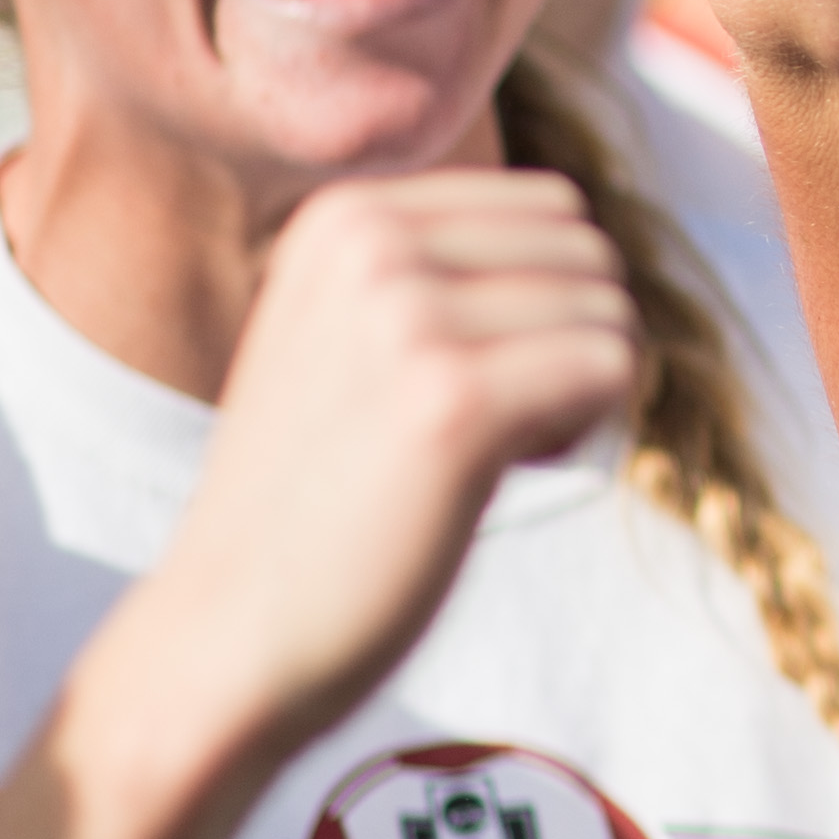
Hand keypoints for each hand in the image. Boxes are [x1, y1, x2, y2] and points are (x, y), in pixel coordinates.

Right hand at [162, 174, 635, 748]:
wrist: (227, 632)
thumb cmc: (317, 498)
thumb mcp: (352, 336)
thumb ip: (445, 272)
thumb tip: (598, 245)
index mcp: (345, 217)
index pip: (552, 206)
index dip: (549, 300)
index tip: (471, 374)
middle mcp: (369, 243)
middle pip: (590, 254)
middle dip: (574, 339)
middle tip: (492, 423)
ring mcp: (406, 317)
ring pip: (610, 314)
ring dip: (579, 393)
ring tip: (485, 452)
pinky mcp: (451, 401)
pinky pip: (611, 370)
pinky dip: (588, 432)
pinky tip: (502, 475)